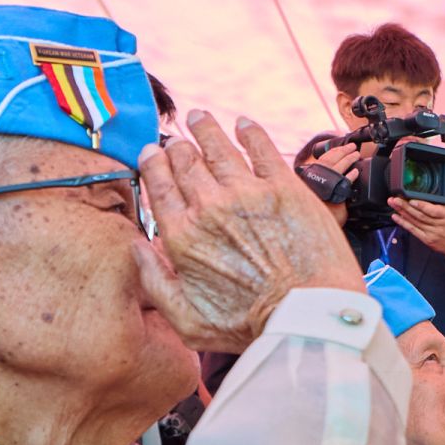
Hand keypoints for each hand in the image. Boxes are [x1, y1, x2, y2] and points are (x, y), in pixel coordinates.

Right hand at [135, 112, 361, 353]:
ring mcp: (247, 193)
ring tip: (199, 117)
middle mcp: (209, 207)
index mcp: (183, 237)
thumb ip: (155, 283)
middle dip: (177, 146)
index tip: (152, 153)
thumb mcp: (188, 322)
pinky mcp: (284, 186)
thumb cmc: (251, 326)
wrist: (307, 314)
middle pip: (185, 162)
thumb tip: (136, 248)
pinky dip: (249, 132)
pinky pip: (261, 147)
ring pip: (218, 147)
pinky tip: (244, 124)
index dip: (153, 164)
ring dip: (205, 128)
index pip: (158, 188)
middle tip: (176, 139)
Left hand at [387, 194, 444, 261]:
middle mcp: (440, 224)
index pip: (433, 210)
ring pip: (415, 222)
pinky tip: (396, 217)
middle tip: (395, 199)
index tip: (411, 200)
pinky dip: (404, 224)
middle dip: (405, 206)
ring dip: (402, 213)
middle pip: (420, 215)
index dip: (421, 205)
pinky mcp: (427, 239)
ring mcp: (432, 233)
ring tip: (393, 204)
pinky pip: (413, 231)